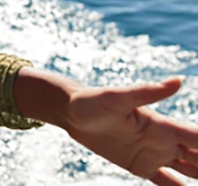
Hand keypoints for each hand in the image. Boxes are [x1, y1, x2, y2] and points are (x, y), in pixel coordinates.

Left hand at [66, 77, 197, 184]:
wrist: (71, 112)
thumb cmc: (92, 101)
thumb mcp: (116, 97)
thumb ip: (147, 91)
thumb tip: (179, 80)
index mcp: (163, 126)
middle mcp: (165, 141)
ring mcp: (155, 155)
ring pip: (192, 171)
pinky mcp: (141, 166)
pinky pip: (168, 183)